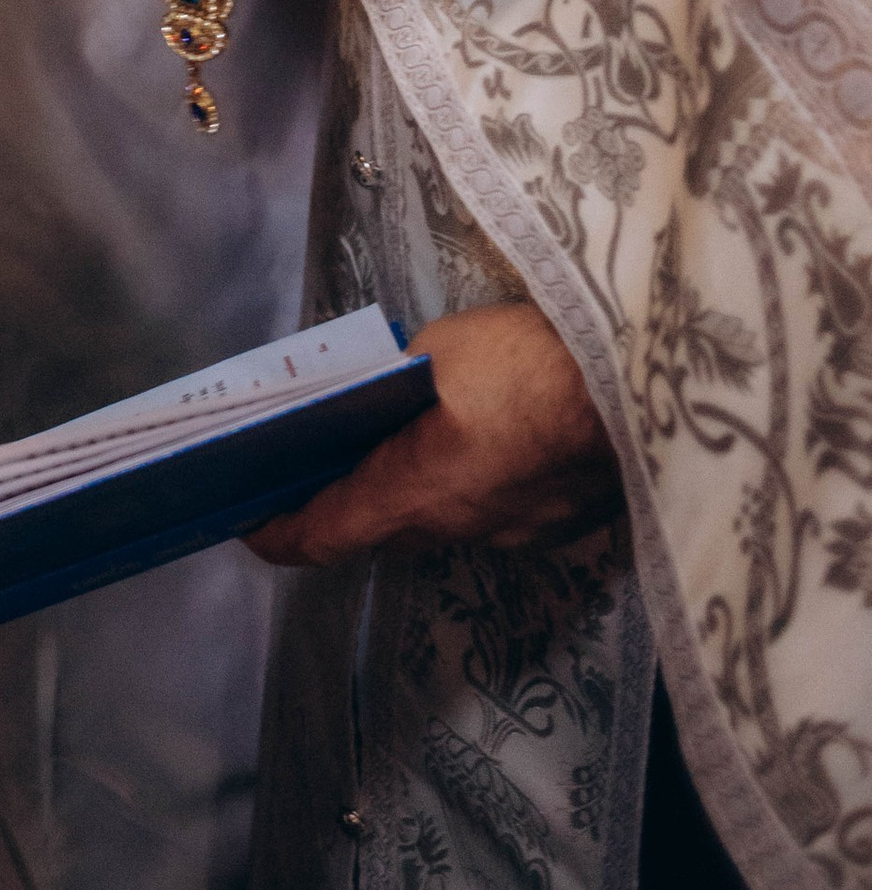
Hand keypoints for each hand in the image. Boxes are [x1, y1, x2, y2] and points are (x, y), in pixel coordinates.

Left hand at [246, 302, 621, 567]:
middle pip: (385, 525)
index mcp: (410, 493)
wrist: (637, 388)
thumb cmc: (523, 362)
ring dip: (426, 483)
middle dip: (358, 493)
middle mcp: (456, 529)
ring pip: (446, 516)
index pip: (322, 535)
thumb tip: (383, 394)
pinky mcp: (559, 527)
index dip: (278, 533)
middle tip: (337, 451)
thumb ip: (396, 385)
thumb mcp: (434, 354)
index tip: (252, 523)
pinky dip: (481, 481)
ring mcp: (513, 535)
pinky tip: (495, 437)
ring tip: (422, 433)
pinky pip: (499, 509)